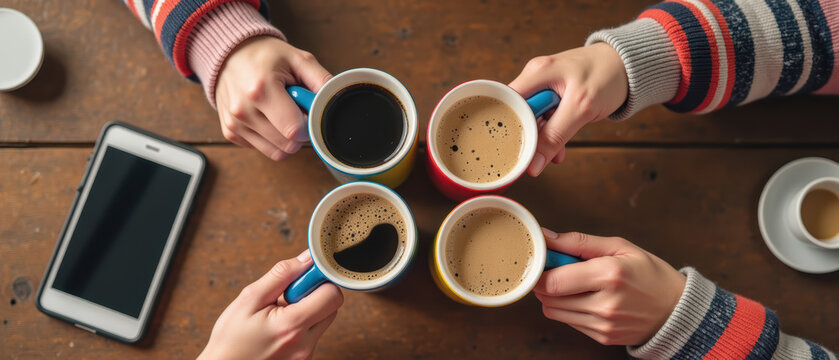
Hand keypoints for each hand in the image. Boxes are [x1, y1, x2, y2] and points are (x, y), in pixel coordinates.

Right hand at [198, 250, 342, 359]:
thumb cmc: (231, 338)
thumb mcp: (250, 299)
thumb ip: (282, 275)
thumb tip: (307, 258)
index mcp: (292, 326)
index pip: (332, 295)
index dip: (319, 279)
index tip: (304, 276)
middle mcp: (305, 344)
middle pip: (332, 306)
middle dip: (313, 294)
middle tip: (286, 297)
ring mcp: (306, 355)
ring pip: (323, 320)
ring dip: (307, 310)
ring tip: (279, 314)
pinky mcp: (304, 359)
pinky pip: (313, 334)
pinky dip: (301, 325)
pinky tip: (279, 328)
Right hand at [215, 36, 331, 160]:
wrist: (231, 54)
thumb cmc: (266, 56)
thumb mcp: (299, 59)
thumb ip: (321, 81)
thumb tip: (334, 104)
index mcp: (261, 90)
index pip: (295, 131)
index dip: (310, 126)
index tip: (309, 112)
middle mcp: (244, 110)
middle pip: (288, 145)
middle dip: (300, 132)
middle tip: (295, 109)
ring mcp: (234, 123)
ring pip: (277, 153)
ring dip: (286, 138)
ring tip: (281, 112)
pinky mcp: (230, 132)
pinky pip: (263, 149)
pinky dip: (271, 138)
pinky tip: (268, 116)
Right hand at [509, 43, 627, 175]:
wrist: (628, 65)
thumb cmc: (607, 75)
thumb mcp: (581, 108)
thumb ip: (556, 136)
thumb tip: (534, 164)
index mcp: (536, 74)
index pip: (506, 104)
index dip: (506, 128)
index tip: (513, 151)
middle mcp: (535, 78)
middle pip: (516, 114)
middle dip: (528, 137)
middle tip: (538, 156)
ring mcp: (543, 87)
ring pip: (531, 120)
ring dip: (542, 139)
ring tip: (555, 153)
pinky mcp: (553, 96)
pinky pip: (544, 119)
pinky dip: (552, 134)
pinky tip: (560, 148)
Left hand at [534, 229, 685, 345]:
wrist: (677, 311)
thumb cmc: (649, 274)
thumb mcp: (620, 247)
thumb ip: (578, 242)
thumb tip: (546, 237)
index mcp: (610, 275)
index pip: (553, 281)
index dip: (539, 271)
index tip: (541, 261)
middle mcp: (605, 303)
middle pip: (548, 298)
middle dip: (543, 282)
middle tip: (556, 270)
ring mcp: (604, 325)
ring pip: (553, 311)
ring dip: (554, 296)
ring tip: (573, 284)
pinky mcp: (603, 337)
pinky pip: (569, 322)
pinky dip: (568, 309)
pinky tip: (586, 298)